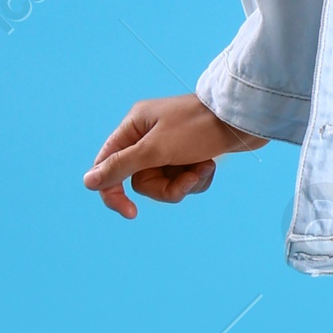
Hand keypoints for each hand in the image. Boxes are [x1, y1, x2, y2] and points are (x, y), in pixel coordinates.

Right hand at [83, 93, 265, 219]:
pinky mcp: (190, 154)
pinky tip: (211, 166)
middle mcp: (148, 135)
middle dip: (166, 187)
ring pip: (164, 183)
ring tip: (203, 167)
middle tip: (186, 178)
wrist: (244, 119)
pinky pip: (183, 180)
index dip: (113, 191)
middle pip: (141, 180)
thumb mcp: (156, 149)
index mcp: (134, 126)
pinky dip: (197, 179)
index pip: (109, 164)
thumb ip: (121, 166)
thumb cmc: (199, 127)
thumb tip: (88, 182)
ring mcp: (170, 146)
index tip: (129, 213)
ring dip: (185, 182)